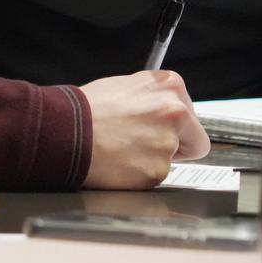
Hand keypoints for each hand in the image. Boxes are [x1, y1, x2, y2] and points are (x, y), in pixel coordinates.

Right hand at [79, 70, 209, 189]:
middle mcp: (175, 112)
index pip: (192, 115)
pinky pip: (155, 177)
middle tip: (143, 144)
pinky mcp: (157, 170)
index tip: (159, 129)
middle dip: (176, 147)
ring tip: (123, 149)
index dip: (176, 126)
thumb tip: (163, 111)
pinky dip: (139, 174)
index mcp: (170, 86)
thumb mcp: (125, 86)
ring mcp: (167, 142)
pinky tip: (120, 161)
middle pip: (195, 141)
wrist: (66, 130)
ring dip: (152, 160)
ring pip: (172, 161)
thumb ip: (153, 98)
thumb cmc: (87, 109)